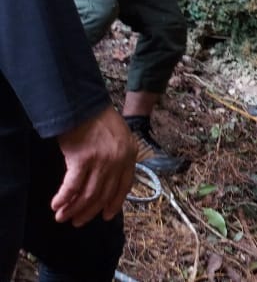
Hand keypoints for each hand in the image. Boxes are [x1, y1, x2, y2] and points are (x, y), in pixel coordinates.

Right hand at [52, 106, 136, 225]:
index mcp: (130, 155)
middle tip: (78, 222)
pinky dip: (64, 198)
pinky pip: (73, 186)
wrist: (83, 104)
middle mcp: (119, 160)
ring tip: (62, 217)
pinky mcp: (83, 160)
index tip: (106, 216)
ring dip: (74, 209)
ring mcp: (102, 161)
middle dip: (90, 211)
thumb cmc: (97, 119)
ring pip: (88, 194)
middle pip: (104, 194)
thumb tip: (105, 180)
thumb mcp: (118, 136)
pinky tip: (56, 205)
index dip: (114, 203)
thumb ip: (117, 156)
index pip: (124, 186)